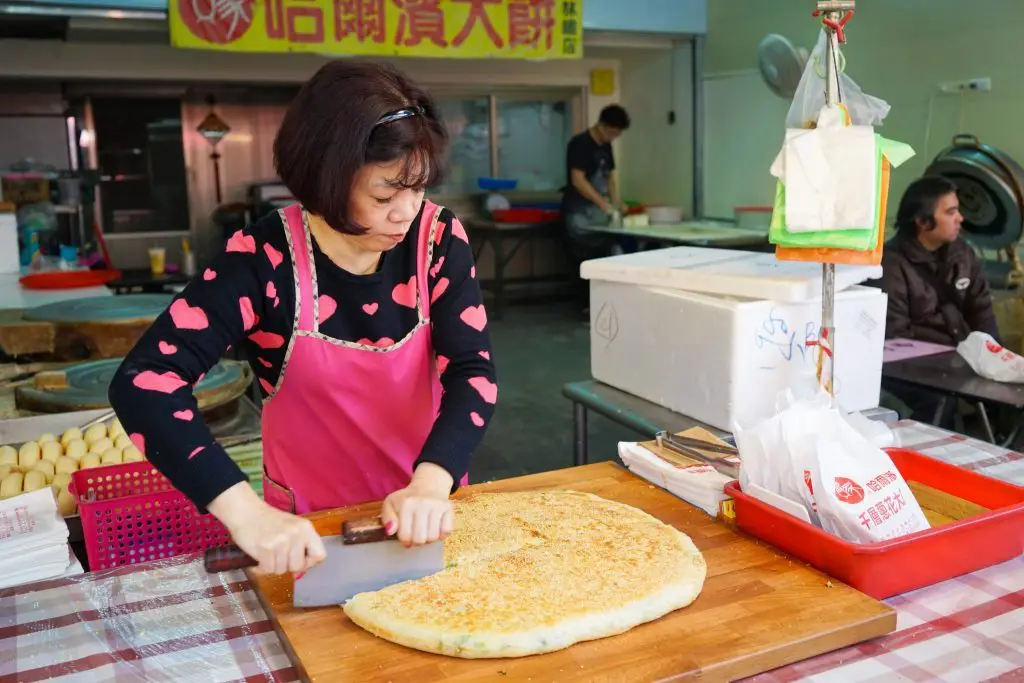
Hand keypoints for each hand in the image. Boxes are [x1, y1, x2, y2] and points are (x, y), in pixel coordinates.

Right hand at [209, 482, 326, 575]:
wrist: (245, 511)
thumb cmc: (269, 521)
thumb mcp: (292, 527)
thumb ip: (301, 546)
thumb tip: (300, 573)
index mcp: (306, 528)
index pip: (320, 555)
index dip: (309, 562)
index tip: (299, 560)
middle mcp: (296, 534)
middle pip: (298, 566)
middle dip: (287, 565)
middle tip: (278, 555)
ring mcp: (281, 541)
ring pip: (282, 570)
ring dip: (273, 566)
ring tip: (267, 553)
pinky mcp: (266, 548)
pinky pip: (268, 570)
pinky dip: (262, 567)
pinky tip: (259, 556)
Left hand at [381, 463, 454, 545]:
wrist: (428, 486)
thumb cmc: (407, 499)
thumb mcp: (390, 504)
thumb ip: (387, 518)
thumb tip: (390, 531)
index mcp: (406, 504)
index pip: (405, 536)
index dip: (405, 541)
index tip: (406, 537)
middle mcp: (423, 504)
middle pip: (420, 539)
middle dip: (417, 541)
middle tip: (416, 534)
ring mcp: (437, 506)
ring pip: (434, 537)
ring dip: (429, 538)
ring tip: (425, 531)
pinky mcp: (449, 509)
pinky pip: (447, 531)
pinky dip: (441, 534)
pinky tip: (436, 528)